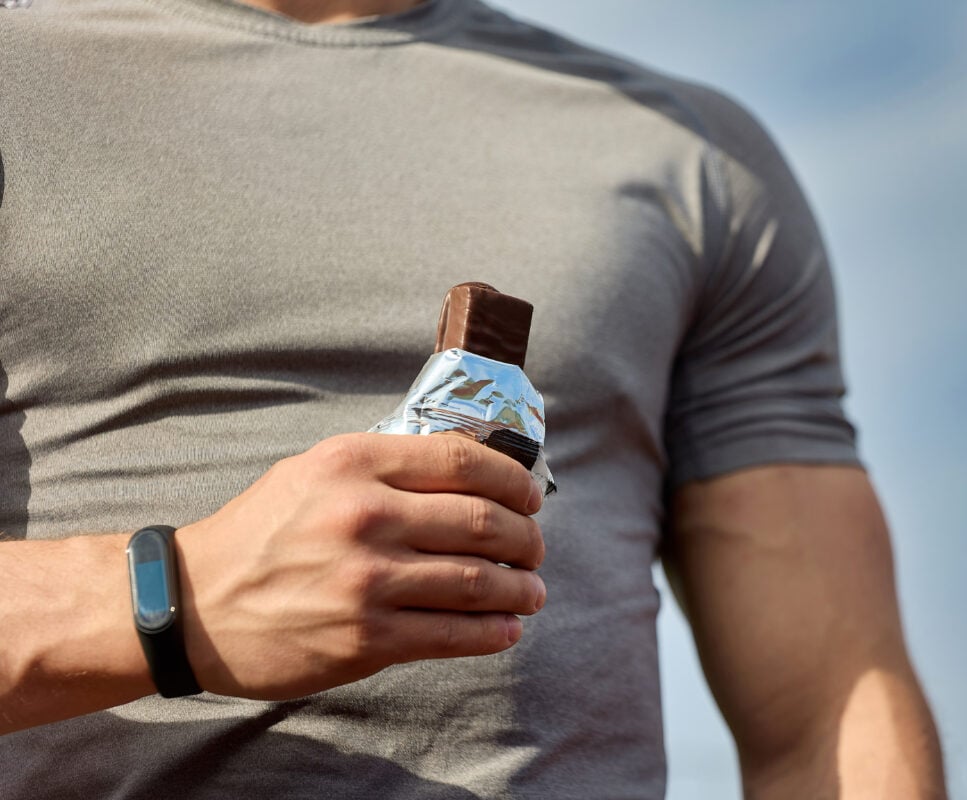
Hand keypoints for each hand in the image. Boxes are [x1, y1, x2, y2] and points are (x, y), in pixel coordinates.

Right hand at [173, 432, 545, 699]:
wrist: (192, 606)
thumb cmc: (259, 533)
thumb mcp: (314, 471)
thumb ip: (385, 466)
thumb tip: (469, 473)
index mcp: (354, 462)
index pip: (465, 462)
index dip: (514, 481)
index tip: (530, 497)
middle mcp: (365, 514)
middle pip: (485, 521)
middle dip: (528, 538)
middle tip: (536, 549)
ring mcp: (368, 579)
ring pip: (479, 580)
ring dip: (521, 588)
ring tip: (532, 591)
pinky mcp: (367, 638)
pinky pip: (454, 633)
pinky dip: (493, 631)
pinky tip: (506, 628)